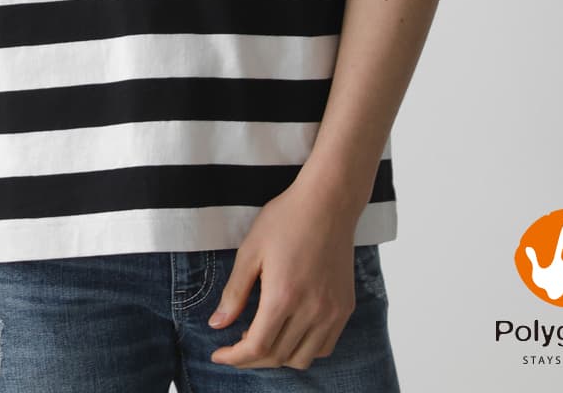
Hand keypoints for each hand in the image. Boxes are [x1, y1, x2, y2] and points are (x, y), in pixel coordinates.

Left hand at [206, 182, 357, 370]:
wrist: (328, 202)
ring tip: (261, 336)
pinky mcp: (345, 308)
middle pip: (277, 357)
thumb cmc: (285, 219)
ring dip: (278, 357)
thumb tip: (217, 325)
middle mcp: (311, 310)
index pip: (256, 347)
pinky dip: (304, 349)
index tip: (218, 355)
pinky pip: (325, 347)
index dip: (234, 357)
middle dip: (251, 358)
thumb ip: (234, 292)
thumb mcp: (250, 250)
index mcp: (283, 296)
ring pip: (302, 359)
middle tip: (235, 344)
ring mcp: (332, 312)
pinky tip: (289, 331)